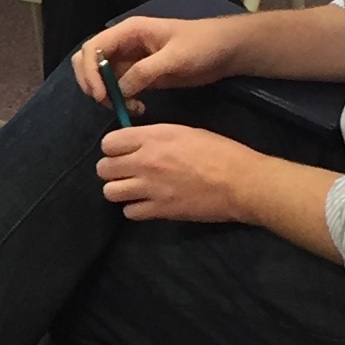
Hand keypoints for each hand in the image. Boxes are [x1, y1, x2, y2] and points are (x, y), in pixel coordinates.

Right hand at [73, 11, 250, 105]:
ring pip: (103, 78)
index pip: (92, 48)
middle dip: (92, 83)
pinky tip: (138, 108)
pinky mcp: (141, 75)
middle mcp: (125, 44)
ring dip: (108, 95)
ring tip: (129, 108)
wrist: (225, 51)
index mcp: (129, 32)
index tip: (101, 95)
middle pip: (89, 61)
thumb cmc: (202, 45)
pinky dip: (122, 100)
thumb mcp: (174, 57)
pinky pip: (120, 89)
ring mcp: (131, 60)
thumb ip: (145, 72)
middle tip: (107, 102)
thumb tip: (119, 91)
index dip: (89, 71)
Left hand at [95, 122, 270, 222]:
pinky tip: (147, 203)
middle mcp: (145, 162)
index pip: (109, 143)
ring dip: (120, 190)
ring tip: (134, 189)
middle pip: (104, 168)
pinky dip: (135, 208)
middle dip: (112, 169)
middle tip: (126, 171)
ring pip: (110, 192)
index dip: (114, 147)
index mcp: (153, 137)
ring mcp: (150, 188)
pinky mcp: (159, 210)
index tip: (123, 151)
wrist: (241, 182)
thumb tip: (138, 144)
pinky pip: (129, 212)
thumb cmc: (220, 152)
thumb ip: (156, 138)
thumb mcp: (185, 132)